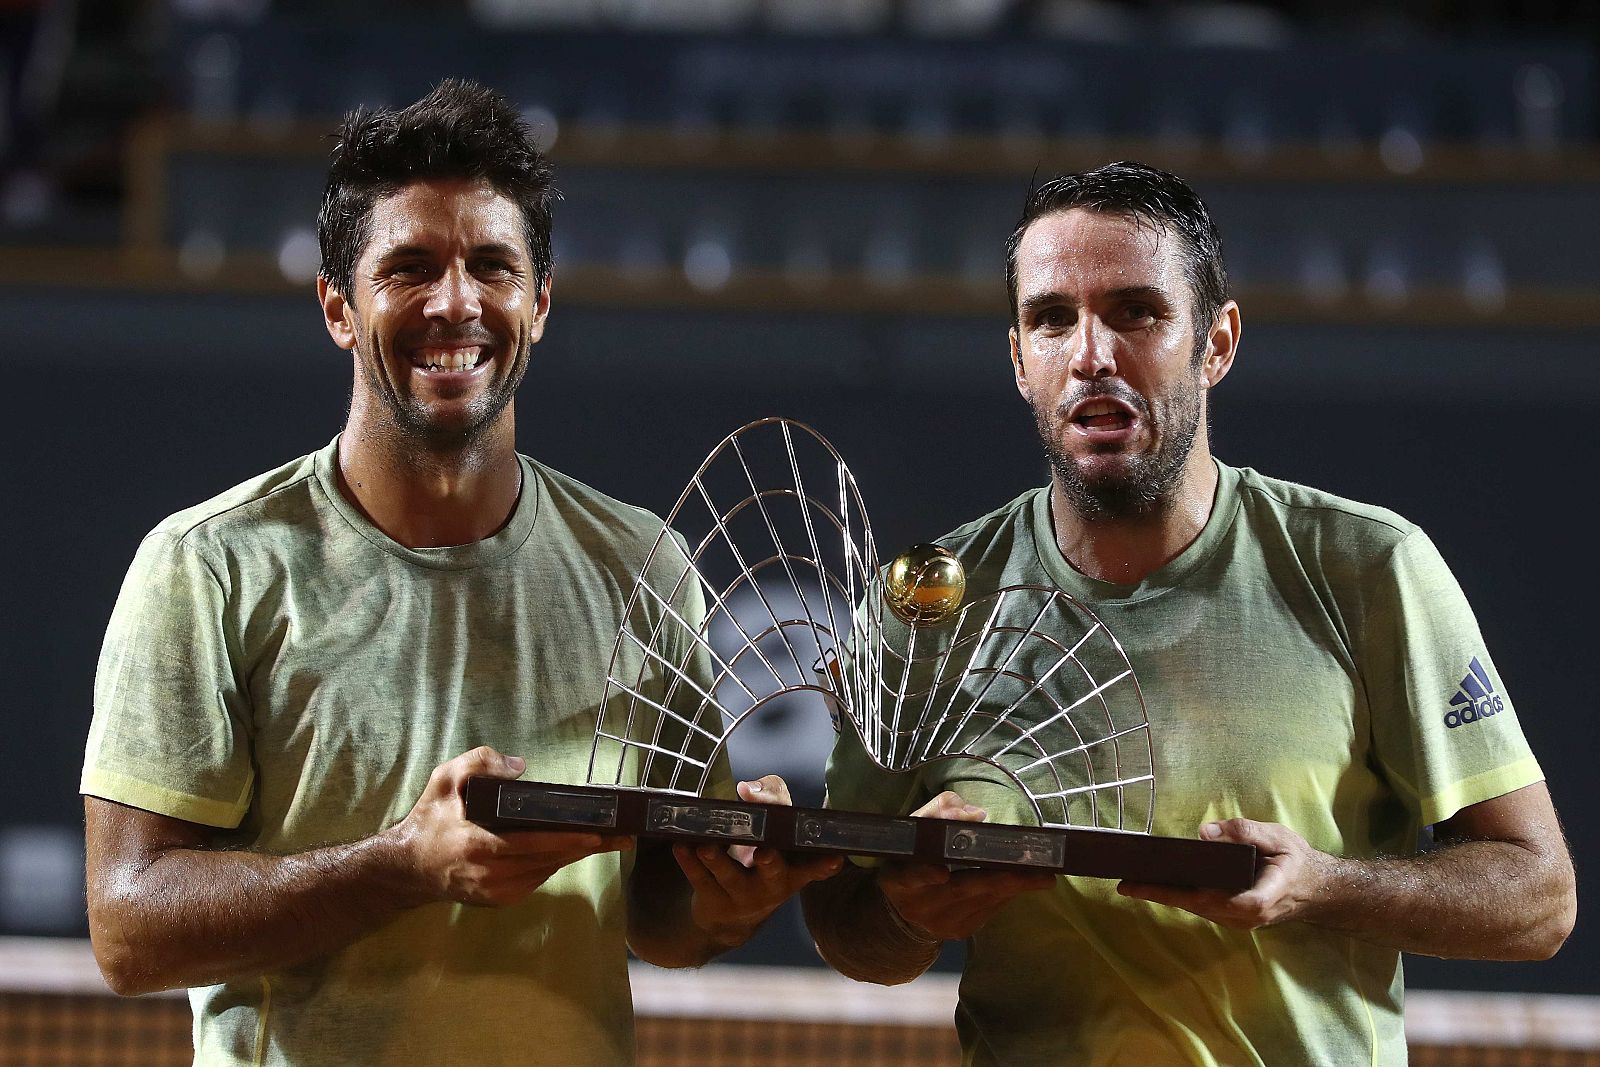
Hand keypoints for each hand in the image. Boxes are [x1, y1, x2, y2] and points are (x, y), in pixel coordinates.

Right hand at [393, 746, 630, 907]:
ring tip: (610, 840)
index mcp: (478, 846)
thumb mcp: (445, 781)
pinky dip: (555, 863)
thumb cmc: (429, 821)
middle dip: (587, 846)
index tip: (598, 833)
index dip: (567, 839)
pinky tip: (574, 849)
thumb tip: (520, 766)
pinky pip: (537, 879)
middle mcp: (490, 875)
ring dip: (576, 855)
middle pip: (549, 860)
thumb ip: (478, 764)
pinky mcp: (500, 901)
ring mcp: (496, 893)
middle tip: (622, 835)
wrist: (406, 869)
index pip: (532, 844)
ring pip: (547, 871)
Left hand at [672, 775, 842, 947]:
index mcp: (795, 868)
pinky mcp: (713, 902)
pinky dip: (689, 863)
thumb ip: (772, 797)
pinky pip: (700, 880)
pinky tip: (680, 847)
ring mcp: (743, 897)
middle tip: (763, 853)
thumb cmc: (762, 853)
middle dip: (770, 863)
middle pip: (774, 872)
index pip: (813, 864)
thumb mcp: (774, 828)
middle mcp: (774, 885)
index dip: (824, 863)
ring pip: (730, 877)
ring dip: (718, 861)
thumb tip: (749, 788)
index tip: (835, 858)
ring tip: (706, 845)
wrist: (731, 917)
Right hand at [877, 791, 1055, 941]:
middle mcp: (918, 906)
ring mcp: (941, 923)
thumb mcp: (915, 832)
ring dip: (1014, 886)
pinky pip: (990, 909)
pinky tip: (1027, 882)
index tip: (941, 872)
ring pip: (981, 901)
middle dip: (998, 879)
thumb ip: (939, 814)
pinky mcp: (962, 931)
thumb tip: (974, 814)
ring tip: (1043, 875)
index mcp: (898, 878)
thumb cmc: (911, 859)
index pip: (910, 876)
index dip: (924, 874)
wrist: (903, 911)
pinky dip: (1008, 893)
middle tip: (1035, 871)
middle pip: (959, 890)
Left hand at [1116, 817, 1327, 928]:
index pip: (1234, 902)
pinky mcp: (1232, 917)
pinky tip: (1157, 885)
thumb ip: (1245, 831)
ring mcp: (1239, 920)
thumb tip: (1205, 832)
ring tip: (1133, 884)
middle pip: (1201, 907)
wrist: (1315, 888)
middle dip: (1164, 895)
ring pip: (1198, 909)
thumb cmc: (1297, 860)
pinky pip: (1201, 908)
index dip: (1202, 895)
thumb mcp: (1279, 837)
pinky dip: (1178, 897)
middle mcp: (1248, 915)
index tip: (1173, 888)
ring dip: (1166, 898)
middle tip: (1128, 884)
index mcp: (1265, 896)